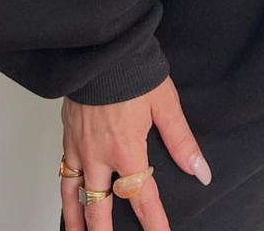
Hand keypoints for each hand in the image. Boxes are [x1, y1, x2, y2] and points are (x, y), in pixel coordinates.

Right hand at [60, 75, 211, 230]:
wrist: (102, 49)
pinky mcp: (67, 135)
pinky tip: (68, 197)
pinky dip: (65, 192)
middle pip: (101, 207)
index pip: (142, 197)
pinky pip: (63, 173)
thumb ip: (181, 141)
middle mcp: (99, 155)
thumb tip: (200, 170)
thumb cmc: (133, 72)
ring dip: (78, 220)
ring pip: (75, 195)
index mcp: (126, 149)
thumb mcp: (165, 104)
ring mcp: (79, 147)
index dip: (154, 221)